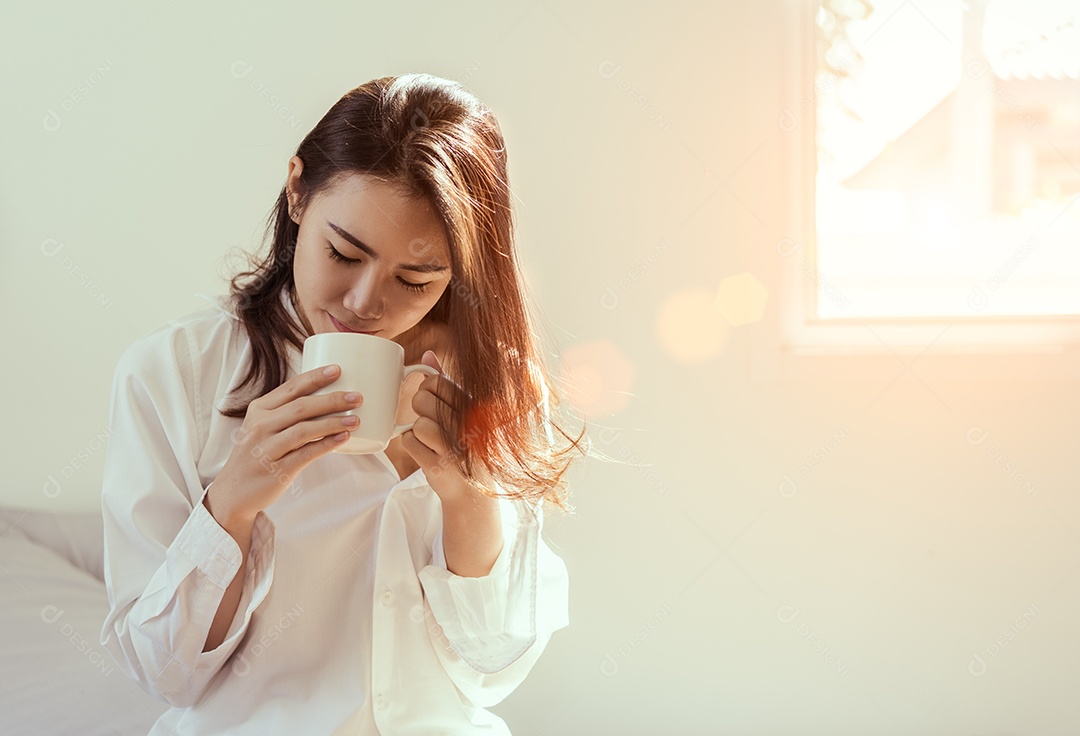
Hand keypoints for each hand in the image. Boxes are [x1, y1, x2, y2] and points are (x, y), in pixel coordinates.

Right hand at [206, 365, 363, 523]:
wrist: (234, 491)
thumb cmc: (257, 453)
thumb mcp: (262, 426)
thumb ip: (287, 412)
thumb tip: (327, 396)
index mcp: (259, 409)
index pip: (291, 388)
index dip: (315, 377)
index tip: (337, 369)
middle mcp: (261, 426)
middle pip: (301, 407)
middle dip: (332, 399)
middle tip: (357, 397)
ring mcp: (267, 448)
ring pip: (304, 430)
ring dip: (333, 423)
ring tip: (356, 419)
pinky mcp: (277, 470)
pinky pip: (306, 454)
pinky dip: (327, 445)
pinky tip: (344, 438)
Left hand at [400, 351, 487, 502]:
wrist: (473, 490)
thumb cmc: (465, 443)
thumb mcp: (463, 410)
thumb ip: (446, 382)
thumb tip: (427, 354)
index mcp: (473, 405)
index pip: (437, 381)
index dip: (427, 389)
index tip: (433, 400)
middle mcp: (468, 423)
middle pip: (422, 399)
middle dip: (419, 409)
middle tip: (430, 421)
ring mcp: (455, 445)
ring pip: (418, 423)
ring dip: (417, 432)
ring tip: (431, 440)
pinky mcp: (440, 465)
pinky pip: (410, 443)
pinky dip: (412, 447)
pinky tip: (427, 452)